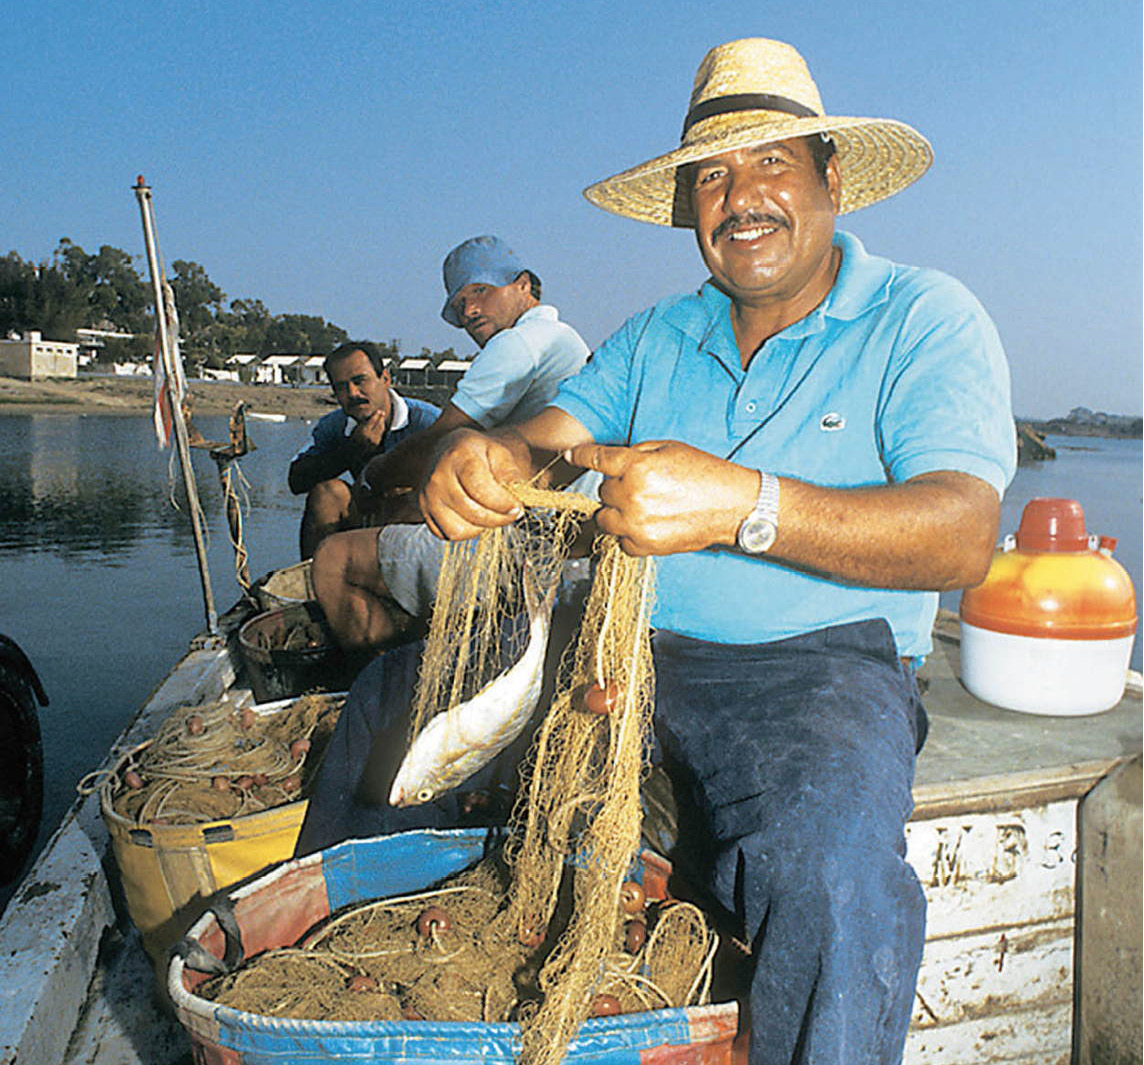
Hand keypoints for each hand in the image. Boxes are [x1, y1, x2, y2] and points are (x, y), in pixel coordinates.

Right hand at [350, 410, 386, 448]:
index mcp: (363, 431)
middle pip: (378, 424)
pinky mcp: (376, 444)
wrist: (352, 451)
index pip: (372, 421)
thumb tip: (371, 416)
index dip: (376, 415)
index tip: (379, 411)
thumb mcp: (355, 429)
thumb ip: (363, 423)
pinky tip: (381, 425)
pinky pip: (380, 435)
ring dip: (382, 423)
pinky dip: (381, 429)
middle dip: (381, 418)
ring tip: (382, 417)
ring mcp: (374, 441)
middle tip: (382, 412)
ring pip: (381, 430)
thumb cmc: (352, 438)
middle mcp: (369, 436)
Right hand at [419, 429, 527, 539]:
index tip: (517, 507)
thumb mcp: (500, 454)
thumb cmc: (480, 454)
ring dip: (482, 526)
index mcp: (458, 456)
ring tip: (492, 512)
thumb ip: (510, 472)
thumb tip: (517, 491)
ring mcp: (427, 497)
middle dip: (498, 518)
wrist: (454, 454)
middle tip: (512, 513)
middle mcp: (437, 477)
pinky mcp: (425, 513)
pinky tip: (475, 515)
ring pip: (458, 530)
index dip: (501, 503)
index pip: (479, 488)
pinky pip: (448, 534)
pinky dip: (467, 531)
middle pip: (471, 512)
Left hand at [565, 440, 757, 555]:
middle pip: (603, 491)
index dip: (580, 455)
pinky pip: (620, 541)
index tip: (570, 455)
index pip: (596, 459)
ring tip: (644, 507)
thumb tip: (608, 460)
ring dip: (617, 512)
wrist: (733, 506)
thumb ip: (635, 453)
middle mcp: (633, 495)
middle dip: (617, 487)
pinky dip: (630, 534)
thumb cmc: (704, 473)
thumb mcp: (669, 448)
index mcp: (637, 466)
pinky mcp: (645, 545)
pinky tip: (650, 524)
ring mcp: (637, 523)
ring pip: (604, 519)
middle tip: (643, 486)